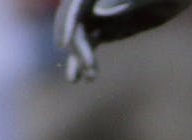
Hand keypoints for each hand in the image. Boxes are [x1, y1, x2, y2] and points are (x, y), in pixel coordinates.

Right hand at [53, 0, 191, 81]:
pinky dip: (85, 60)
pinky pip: (89, 44)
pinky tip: (87, 78)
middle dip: (76, 45)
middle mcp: (92, 0)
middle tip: (89, 67)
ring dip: (77, 57)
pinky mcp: (105, 28)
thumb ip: (127, 0)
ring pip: (78, 36)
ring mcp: (97, 13)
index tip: (64, 44)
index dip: (66, 23)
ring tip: (77, 79)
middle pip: (73, 22)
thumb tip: (99, 11)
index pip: (75, 5)